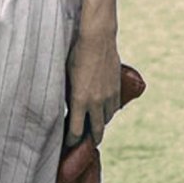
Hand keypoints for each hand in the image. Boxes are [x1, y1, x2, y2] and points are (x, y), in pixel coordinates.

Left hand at [66, 31, 120, 146]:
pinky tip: (103, 110)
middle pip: (95, 132)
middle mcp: (95, 102)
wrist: (97, 38)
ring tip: (93, 125)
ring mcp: (108, 96)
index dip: (71, 141)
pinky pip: (114, 108)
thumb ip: (68, 93)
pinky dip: (108, 112)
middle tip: (84, 144)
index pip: (75, 131)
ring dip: (100, 124)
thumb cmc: (76, 53)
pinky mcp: (117, 89)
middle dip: (90, 140)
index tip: (68, 144)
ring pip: (106, 120)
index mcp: (79, 99)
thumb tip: (68, 106)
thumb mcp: (66, 75)